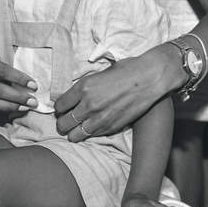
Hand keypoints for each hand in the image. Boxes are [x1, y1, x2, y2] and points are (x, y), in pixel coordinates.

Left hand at [54, 44, 179, 141]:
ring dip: (73, 132)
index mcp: (83, 87)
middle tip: (66, 121)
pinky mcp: (112, 127)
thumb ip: (84, 88)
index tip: (62, 109)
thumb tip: (72, 99)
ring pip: (75, 135)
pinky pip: (92, 135)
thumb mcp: (98, 74)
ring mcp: (100, 118)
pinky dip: (90, 133)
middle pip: (63, 124)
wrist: (148, 78)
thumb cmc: (125, 71)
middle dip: (62, 123)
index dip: (59, 109)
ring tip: (77, 128)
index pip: (59, 106)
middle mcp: (89, 105)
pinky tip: (93, 126)